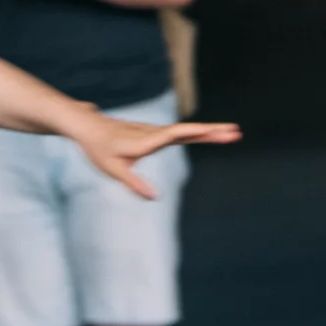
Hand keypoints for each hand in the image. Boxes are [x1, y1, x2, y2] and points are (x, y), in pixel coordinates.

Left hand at [73, 113, 241, 199]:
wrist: (89, 127)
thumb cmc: (99, 149)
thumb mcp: (113, 169)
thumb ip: (134, 184)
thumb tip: (156, 198)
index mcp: (147, 140)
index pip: (178, 133)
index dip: (199, 131)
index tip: (219, 131)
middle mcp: (155, 133)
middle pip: (189, 131)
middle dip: (213, 131)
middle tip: (237, 132)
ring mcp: (156, 132)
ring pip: (187, 131)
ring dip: (210, 131)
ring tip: (232, 134)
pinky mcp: (155, 134)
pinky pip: (181, 133)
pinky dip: (198, 133)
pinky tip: (209, 135)